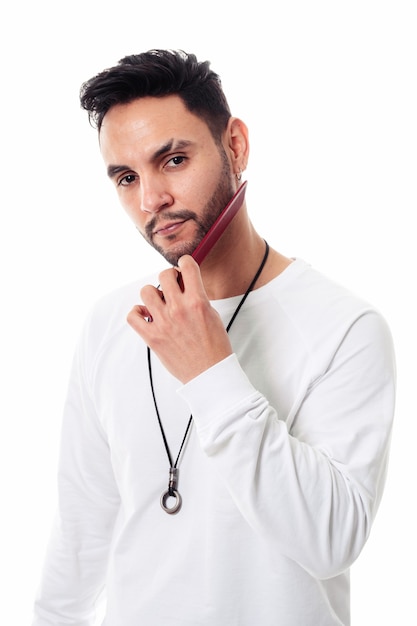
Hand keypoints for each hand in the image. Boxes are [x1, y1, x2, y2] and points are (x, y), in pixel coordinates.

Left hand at [127, 255, 232, 382]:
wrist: (209, 373)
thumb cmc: (214, 347)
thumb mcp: (212, 315)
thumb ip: (198, 297)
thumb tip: (185, 284)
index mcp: (197, 302)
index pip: (187, 267)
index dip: (185, 263)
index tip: (183, 266)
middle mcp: (178, 309)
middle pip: (164, 275)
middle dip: (169, 278)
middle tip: (172, 287)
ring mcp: (163, 322)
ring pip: (146, 291)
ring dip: (153, 295)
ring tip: (160, 304)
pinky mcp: (151, 337)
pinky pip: (133, 315)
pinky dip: (137, 313)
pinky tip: (147, 316)